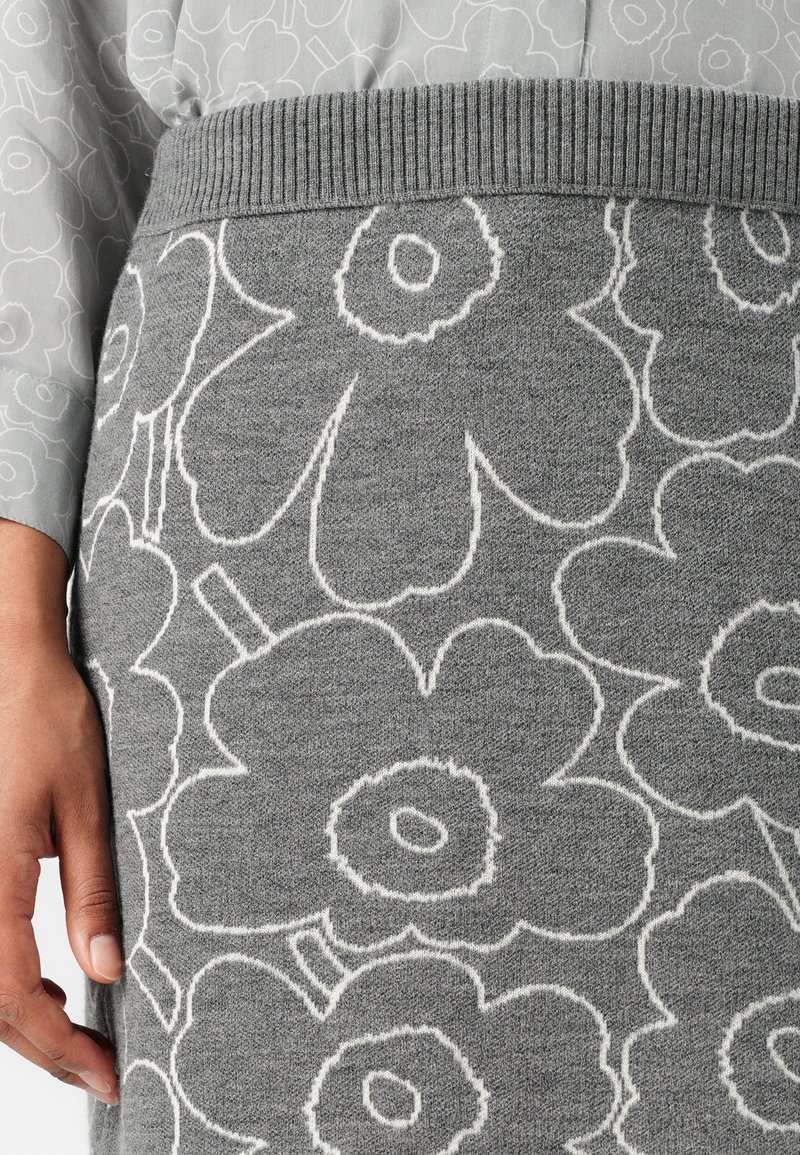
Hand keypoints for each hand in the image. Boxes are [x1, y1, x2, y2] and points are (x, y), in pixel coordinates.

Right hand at [0, 519, 121, 1104]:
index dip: (62, 1051)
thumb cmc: (47, 719)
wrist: (6, 661)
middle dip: (44, 1044)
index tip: (109, 1077)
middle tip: (101, 1063)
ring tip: (79, 1025)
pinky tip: (44, 974)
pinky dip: (5, 974)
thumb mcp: (86, 806)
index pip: (15, 999)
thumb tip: (108, 971)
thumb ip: (92, 893)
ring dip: (20, 1013)